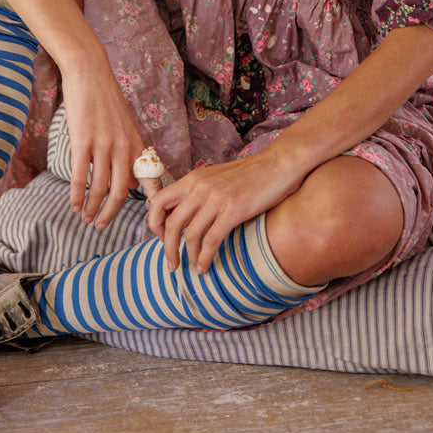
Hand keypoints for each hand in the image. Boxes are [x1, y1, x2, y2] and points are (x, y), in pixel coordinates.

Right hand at [59, 57, 160, 228]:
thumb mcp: (125, 125)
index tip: (153, 224)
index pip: (151, 180)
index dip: (153, 205)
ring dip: (92, 207)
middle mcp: (124, 147)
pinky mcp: (83, 141)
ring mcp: (104, 144)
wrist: (90, 71)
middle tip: (101, 225)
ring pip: (101, 188)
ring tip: (85, 217)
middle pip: (122, 192)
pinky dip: (77, 195)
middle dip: (111, 213)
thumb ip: (130, 153)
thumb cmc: (105, 98)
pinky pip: (81, 177)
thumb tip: (134, 183)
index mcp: (136, 144)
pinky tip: (74, 205)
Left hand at [147, 149, 298, 273]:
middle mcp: (199, 187)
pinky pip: (211, 240)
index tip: (163, 238)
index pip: (158, 201)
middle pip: (171, 223)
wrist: (277, 164)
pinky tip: (205, 266)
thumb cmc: (249, 175)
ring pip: (190, 235)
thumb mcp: (215, 178)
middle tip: (171, 263)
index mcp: (192, 179)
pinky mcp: (234, 210)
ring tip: (191, 267)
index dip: (155, 223)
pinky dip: (205, 257)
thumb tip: (184, 215)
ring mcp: (216, 198)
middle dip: (167, 248)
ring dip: (187, 256)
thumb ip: (198, 193)